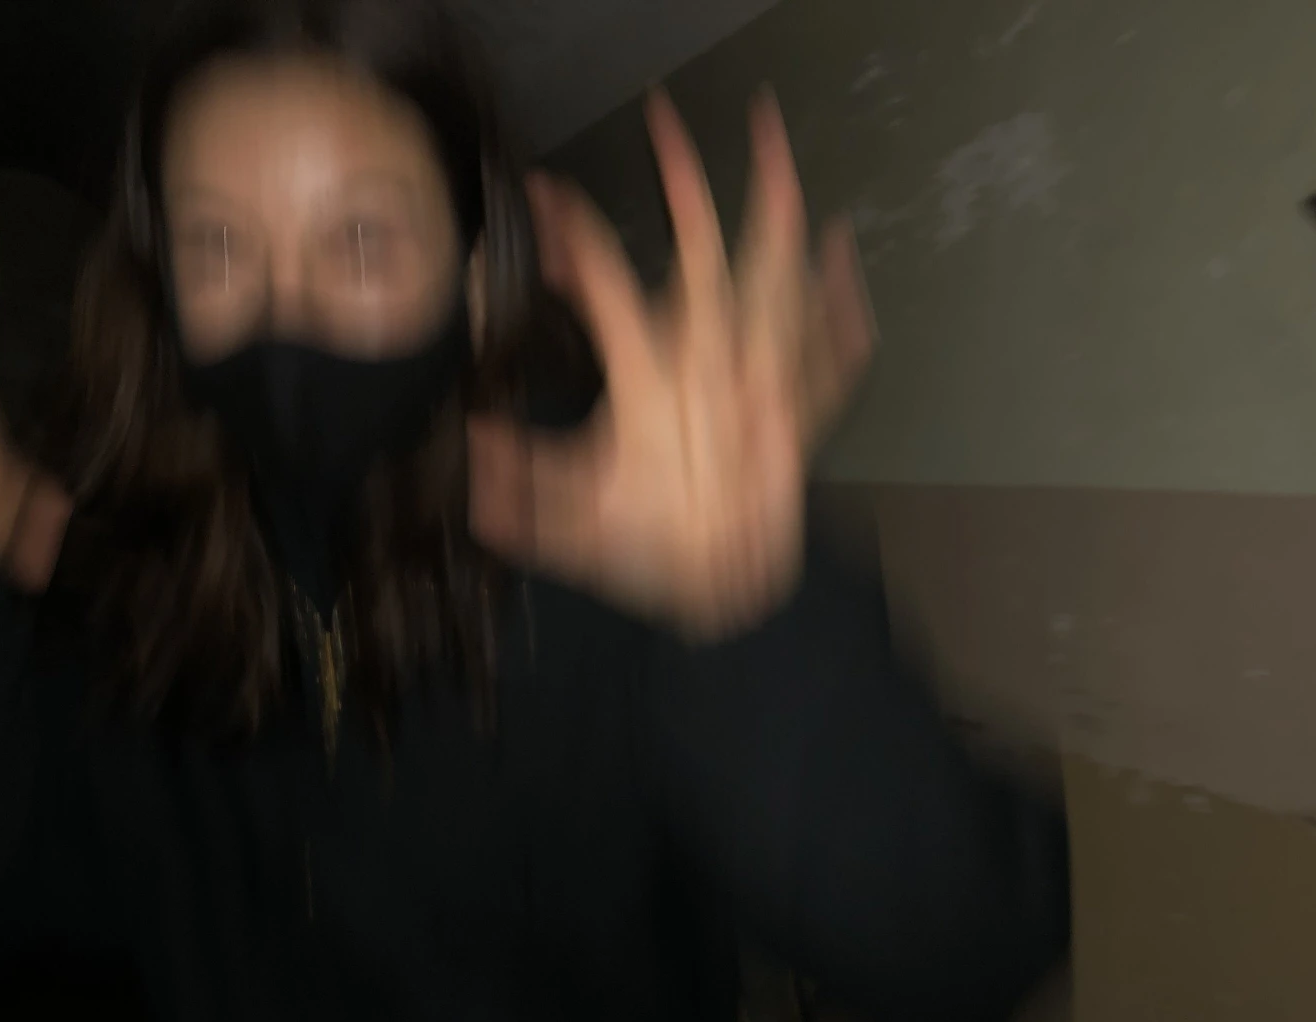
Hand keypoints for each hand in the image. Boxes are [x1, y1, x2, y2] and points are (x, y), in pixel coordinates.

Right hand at [467, 89, 876, 641]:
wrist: (738, 602)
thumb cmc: (658, 558)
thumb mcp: (572, 524)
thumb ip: (517, 485)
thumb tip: (471, 447)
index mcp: (652, 390)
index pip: (604, 292)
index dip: (571, 238)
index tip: (546, 198)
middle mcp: (715, 375)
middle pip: (703, 261)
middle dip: (684, 186)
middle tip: (665, 126)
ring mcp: (766, 389)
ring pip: (776, 285)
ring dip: (776, 212)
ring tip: (774, 150)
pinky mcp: (801, 412)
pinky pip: (830, 345)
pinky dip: (839, 299)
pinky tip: (844, 253)